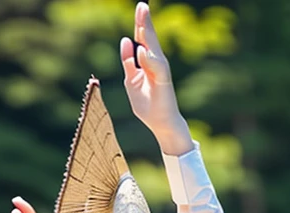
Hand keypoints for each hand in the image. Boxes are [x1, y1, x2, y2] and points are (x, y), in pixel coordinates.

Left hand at [120, 2, 191, 153]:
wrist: (160, 124)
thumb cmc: (148, 105)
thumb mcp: (131, 81)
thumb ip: (128, 62)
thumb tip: (125, 40)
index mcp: (148, 62)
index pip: (142, 39)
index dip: (140, 23)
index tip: (140, 6)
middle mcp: (156, 62)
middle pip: (149, 38)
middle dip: (145, 21)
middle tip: (141, 4)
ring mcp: (161, 71)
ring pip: (153, 48)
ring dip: (148, 32)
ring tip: (143, 16)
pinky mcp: (164, 81)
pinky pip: (156, 67)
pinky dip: (148, 59)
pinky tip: (141, 50)